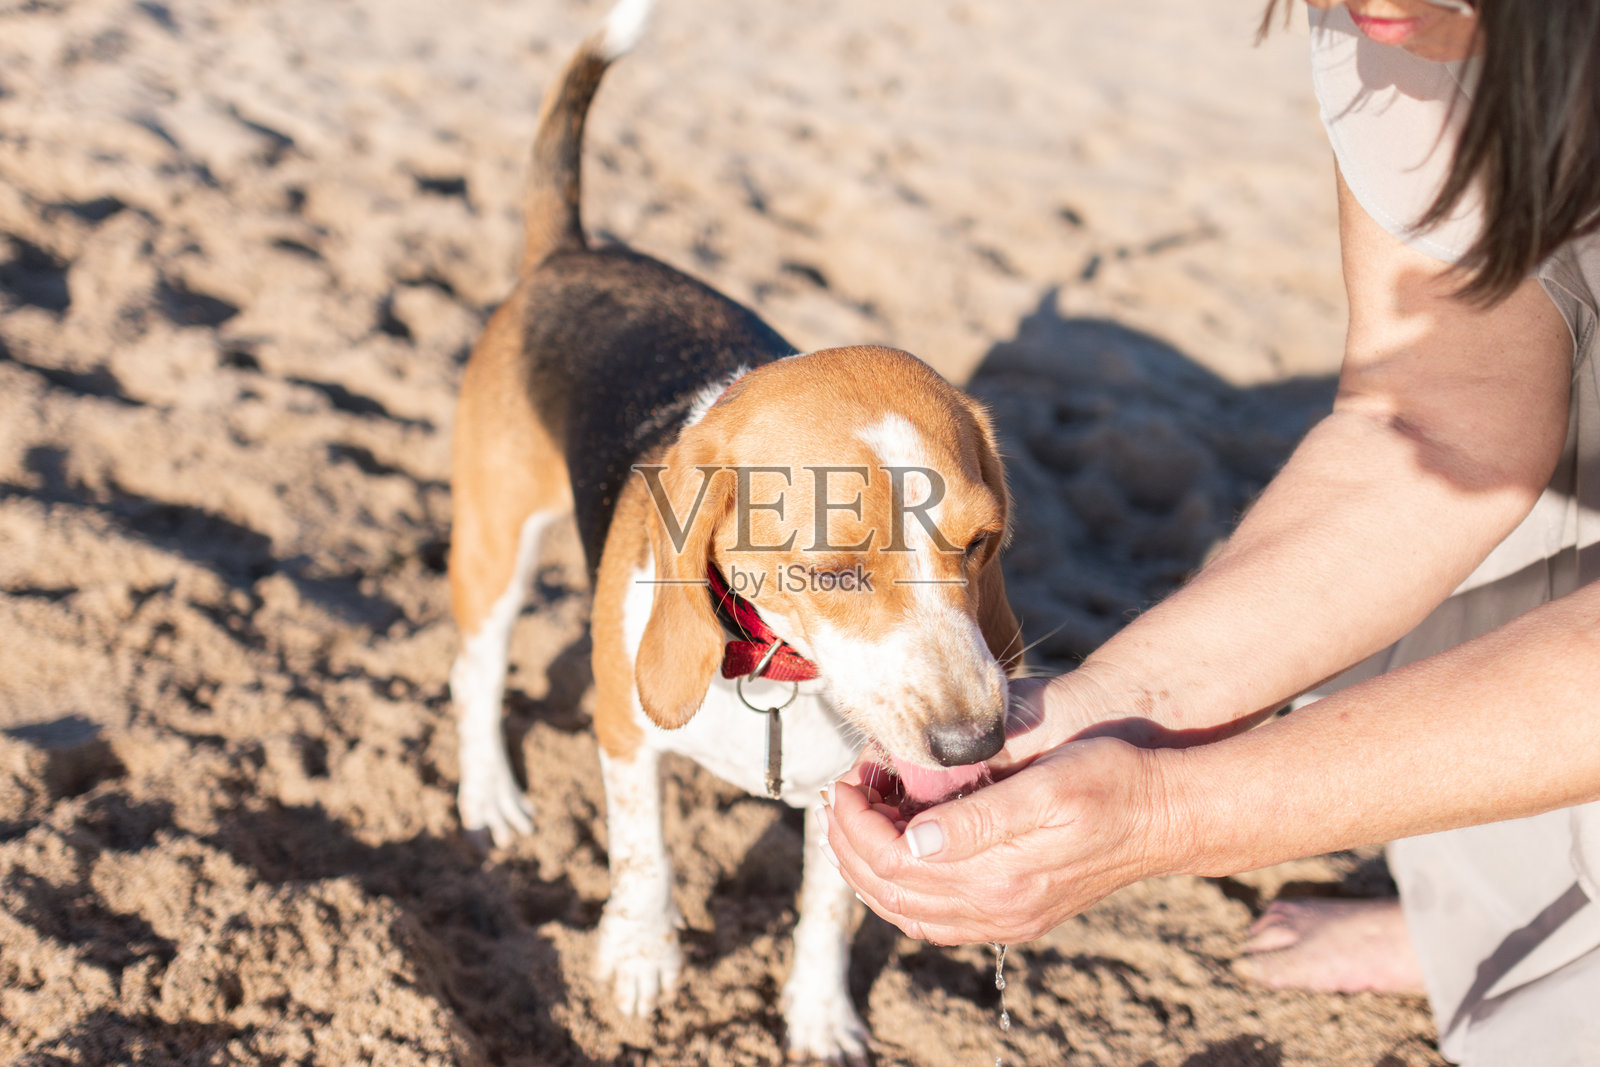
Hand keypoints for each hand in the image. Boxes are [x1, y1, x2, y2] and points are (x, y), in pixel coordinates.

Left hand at [824, 736, 1176, 944]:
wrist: (1167, 814)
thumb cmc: (1111, 781)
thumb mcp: (1046, 784)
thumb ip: (979, 818)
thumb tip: (914, 839)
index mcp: (998, 878)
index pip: (893, 864)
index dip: (856, 823)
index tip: (848, 779)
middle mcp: (997, 910)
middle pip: (891, 894)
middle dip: (851, 844)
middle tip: (842, 794)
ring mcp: (1007, 919)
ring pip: (908, 913)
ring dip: (870, 869)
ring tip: (859, 817)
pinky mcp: (1017, 916)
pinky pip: (938, 920)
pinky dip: (902, 891)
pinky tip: (899, 852)